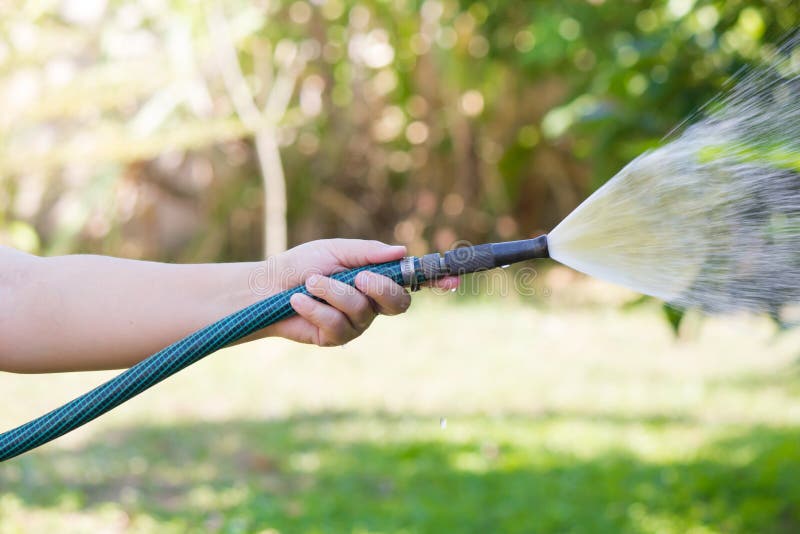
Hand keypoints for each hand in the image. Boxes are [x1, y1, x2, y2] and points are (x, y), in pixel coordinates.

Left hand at [258, 239, 457, 346]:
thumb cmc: (301, 265)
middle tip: (358, 277)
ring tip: (309, 284)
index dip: (436, 281)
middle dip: (380, 288)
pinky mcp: (335, 338)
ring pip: (361, 311)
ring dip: (333, 293)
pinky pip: (337, 325)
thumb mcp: (335, 250)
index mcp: (376, 278)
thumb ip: (368, 252)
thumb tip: (402, 252)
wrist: (266, 287)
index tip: (453, 280)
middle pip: (398, 303)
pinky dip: (316, 309)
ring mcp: (356, 323)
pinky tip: (298, 301)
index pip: (412, 281)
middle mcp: (372, 303)